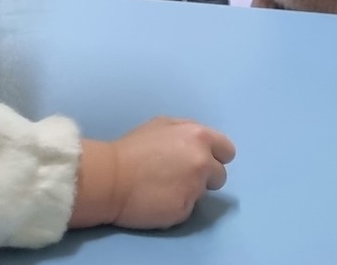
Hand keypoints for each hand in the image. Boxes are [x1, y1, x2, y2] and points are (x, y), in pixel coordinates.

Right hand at [72, 117, 235, 229]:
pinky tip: (157, 199)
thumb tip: (201, 142)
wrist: (110, 179)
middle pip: (220, 176)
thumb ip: (187, 130)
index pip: (227, 151)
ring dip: (189, 191)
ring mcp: (195, 188)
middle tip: (179, 176)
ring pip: (202, 193)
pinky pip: (186, 209)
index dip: (215, 157)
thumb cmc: (132, 149)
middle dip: (204, 177)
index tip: (203, 161)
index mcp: (200, 138)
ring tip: (163, 187)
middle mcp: (203, 162)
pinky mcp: (183, 210)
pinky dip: (175, 206)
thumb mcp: (162, 125)